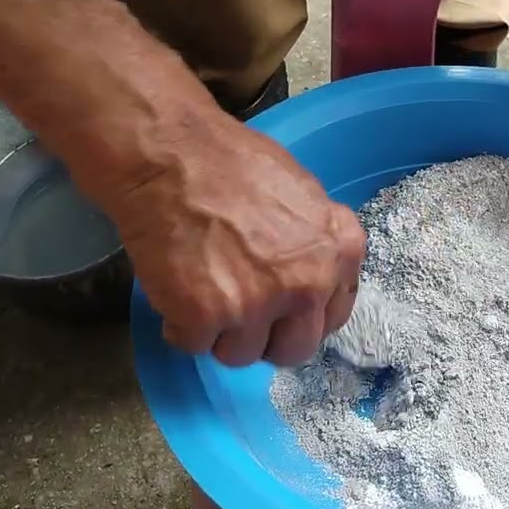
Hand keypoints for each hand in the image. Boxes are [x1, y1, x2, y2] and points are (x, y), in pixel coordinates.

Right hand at [107, 115, 365, 367]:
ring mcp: (258, 306)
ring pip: (241, 354)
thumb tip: (311, 277)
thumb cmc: (231, 162)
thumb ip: (315, 244)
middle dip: (264, 335)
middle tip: (237, 307)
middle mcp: (308, 286)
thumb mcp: (302, 195)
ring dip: (219, 332)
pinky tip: (174, 287)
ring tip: (200, 287)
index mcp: (339, 254)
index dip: (299, 315)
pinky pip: (194, 344)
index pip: (331, 317)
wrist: (169, 155)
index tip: (278, 307)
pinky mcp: (206, 318)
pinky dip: (179, 325)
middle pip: (293, 349)